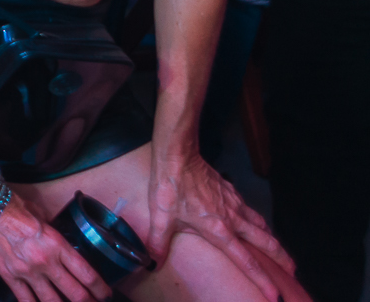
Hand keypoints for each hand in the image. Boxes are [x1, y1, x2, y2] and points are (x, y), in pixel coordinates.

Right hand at [0, 196, 111, 301]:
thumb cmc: (14, 206)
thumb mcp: (42, 216)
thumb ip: (53, 232)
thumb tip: (58, 240)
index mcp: (57, 245)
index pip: (87, 274)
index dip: (100, 288)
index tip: (105, 293)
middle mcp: (45, 263)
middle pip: (76, 293)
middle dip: (89, 301)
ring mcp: (27, 273)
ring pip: (53, 301)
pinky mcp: (10, 277)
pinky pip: (26, 300)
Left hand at [146, 147, 292, 297]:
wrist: (178, 155)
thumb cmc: (169, 187)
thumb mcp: (161, 217)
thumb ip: (159, 242)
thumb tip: (152, 262)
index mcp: (219, 230)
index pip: (246, 261)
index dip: (262, 279)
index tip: (275, 295)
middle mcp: (233, 218)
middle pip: (265, 242)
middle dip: (281, 259)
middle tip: (292, 272)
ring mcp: (234, 203)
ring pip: (260, 224)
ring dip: (271, 239)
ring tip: (279, 252)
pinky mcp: (230, 191)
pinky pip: (249, 210)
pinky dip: (257, 221)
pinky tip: (253, 223)